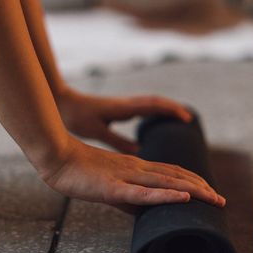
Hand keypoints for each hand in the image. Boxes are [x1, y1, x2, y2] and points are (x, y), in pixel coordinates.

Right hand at [41, 135, 225, 214]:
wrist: (57, 157)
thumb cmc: (79, 171)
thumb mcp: (108, 184)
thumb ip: (127, 197)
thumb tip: (144, 212)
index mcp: (135, 166)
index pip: (171, 172)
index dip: (193, 181)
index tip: (210, 192)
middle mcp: (137, 168)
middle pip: (176, 176)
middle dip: (202, 188)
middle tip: (221, 201)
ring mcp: (127, 176)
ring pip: (167, 183)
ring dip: (194, 191)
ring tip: (214, 199)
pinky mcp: (114, 187)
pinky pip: (144, 193)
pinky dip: (166, 195)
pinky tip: (183, 198)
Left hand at [56, 87, 192, 153]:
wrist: (63, 103)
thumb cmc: (77, 117)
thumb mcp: (97, 130)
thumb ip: (118, 140)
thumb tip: (139, 150)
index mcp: (124, 108)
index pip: (154, 106)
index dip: (171, 111)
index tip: (186, 118)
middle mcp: (127, 104)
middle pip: (156, 102)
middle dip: (174, 109)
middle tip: (189, 119)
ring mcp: (124, 104)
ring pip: (151, 103)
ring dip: (166, 108)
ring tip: (180, 118)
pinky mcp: (119, 107)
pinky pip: (143, 106)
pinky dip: (154, 110)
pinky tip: (155, 120)